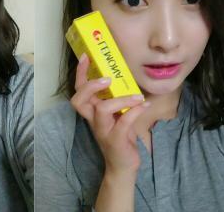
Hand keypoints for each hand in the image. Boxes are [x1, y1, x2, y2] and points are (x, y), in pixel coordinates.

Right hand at [70, 54, 149, 175]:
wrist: (122, 166)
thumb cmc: (120, 136)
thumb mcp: (116, 114)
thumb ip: (117, 97)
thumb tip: (127, 75)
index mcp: (91, 111)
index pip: (79, 90)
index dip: (80, 74)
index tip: (85, 57)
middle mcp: (93, 120)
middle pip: (79, 100)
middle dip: (90, 86)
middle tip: (107, 79)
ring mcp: (103, 131)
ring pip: (103, 109)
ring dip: (120, 99)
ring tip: (137, 95)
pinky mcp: (115, 141)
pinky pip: (123, 123)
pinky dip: (135, 111)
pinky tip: (144, 105)